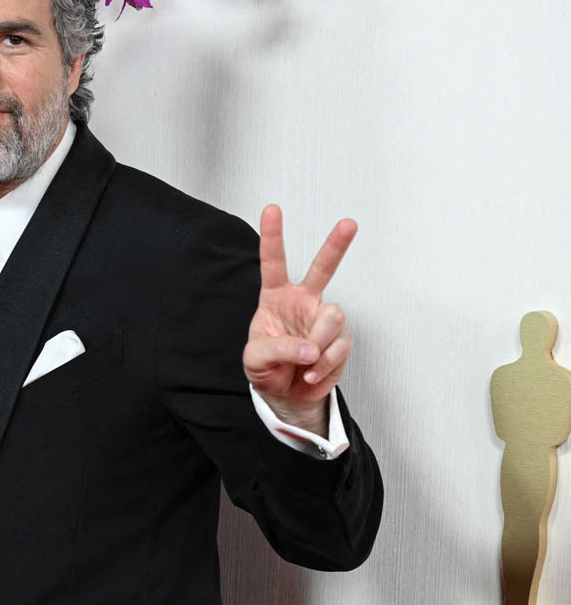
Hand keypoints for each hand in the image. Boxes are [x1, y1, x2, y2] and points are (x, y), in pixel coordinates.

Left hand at [243, 204, 356, 434]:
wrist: (286, 394)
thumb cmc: (266, 368)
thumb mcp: (255, 359)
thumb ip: (277, 349)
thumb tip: (309, 348)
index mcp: (276, 298)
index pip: (273, 263)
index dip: (272, 236)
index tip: (272, 210)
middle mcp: (303, 302)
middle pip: (323, 269)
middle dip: (336, 246)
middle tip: (348, 224)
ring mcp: (324, 319)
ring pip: (333, 317)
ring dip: (318, 345)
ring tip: (304, 364)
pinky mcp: (341, 340)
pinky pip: (339, 347)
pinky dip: (324, 365)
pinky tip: (311, 373)